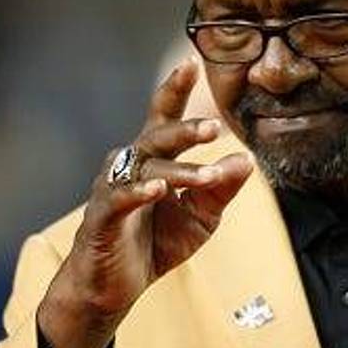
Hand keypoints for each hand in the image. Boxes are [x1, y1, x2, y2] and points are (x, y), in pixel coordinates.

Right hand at [38, 60, 252, 347]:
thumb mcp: (200, 217)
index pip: (165, 117)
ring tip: (208, 176)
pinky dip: (138, 193)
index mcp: (154, 159)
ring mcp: (112, 188)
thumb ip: (221, 189)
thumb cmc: (155, 242)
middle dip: (187, 130)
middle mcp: (130, 164)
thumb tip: (247, 161)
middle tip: (216, 128)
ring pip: (146, 169)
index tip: (193, 60)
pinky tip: (157, 190)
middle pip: (158, 137)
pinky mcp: (100, 217)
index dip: (176, 88)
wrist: (116, 287)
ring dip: (179, 172)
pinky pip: (119, 199)